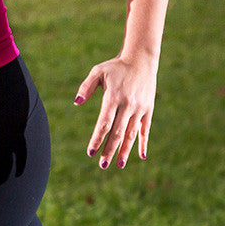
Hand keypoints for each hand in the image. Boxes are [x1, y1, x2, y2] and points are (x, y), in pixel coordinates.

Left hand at [75, 53, 157, 168]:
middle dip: (109, 150)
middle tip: (102, 165)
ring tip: (119, 165)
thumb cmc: (115, 67)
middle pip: (118, 133)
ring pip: (132, 134)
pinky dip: (143, 143)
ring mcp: (140, 109)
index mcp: (114, 97)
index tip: (90, 152)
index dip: (97, 138)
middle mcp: (128, 105)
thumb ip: (86, 87)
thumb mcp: (98, 72)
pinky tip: (141, 156)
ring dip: (125, 151)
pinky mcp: (148, 110)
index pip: (104, 123)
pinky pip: (146, 130)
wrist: (141, 60)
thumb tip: (76, 103)